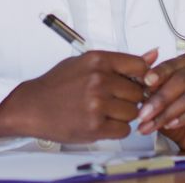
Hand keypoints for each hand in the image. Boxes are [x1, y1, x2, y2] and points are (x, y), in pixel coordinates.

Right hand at [0, 49, 156, 142]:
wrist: (32, 107)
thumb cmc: (57, 85)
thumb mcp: (86, 63)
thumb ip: (120, 62)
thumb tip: (152, 55)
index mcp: (98, 61)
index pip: (140, 67)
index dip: (142, 77)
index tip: (136, 82)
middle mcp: (99, 80)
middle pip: (138, 92)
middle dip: (130, 98)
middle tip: (113, 99)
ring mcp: (97, 104)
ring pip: (133, 112)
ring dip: (124, 115)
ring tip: (105, 111)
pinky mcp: (95, 126)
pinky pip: (124, 130)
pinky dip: (116, 129)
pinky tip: (102, 122)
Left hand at [136, 51, 184, 150]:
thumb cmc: (175, 114)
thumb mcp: (158, 98)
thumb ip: (152, 82)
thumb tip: (145, 63)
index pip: (174, 63)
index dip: (159, 73)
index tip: (144, 84)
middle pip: (183, 78)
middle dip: (160, 97)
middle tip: (144, 113)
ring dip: (170, 110)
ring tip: (155, 123)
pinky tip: (173, 124)